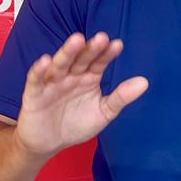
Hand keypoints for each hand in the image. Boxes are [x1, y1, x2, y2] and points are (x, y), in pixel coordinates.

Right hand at [14, 32, 148, 157]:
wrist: (49, 143)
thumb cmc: (77, 123)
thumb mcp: (103, 112)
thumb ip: (121, 97)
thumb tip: (145, 82)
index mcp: (89, 78)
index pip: (99, 62)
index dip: (107, 54)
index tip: (118, 45)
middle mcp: (72, 76)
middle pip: (81, 59)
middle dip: (90, 49)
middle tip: (101, 37)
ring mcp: (53, 82)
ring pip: (61, 64)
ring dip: (68, 52)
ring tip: (78, 40)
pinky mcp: (34, 93)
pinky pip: (36, 79)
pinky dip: (39, 70)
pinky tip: (45, 61)